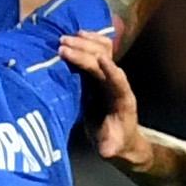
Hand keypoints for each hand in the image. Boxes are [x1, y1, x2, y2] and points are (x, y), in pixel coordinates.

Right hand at [59, 31, 145, 163]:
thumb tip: (106, 150)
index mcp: (122, 100)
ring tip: (65, 38)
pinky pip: (99, 50)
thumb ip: (109, 148)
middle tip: (63, 46)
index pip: (118, 81)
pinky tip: (75, 34)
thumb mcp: (110, 148)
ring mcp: (110, 75)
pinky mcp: (101, 72)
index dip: (110, 70)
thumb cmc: (114, 142)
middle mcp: (118, 83)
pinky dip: (88, 41)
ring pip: (103, 51)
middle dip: (86, 52)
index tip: (99, 59)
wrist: (119, 136)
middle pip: (105, 61)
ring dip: (86, 43)